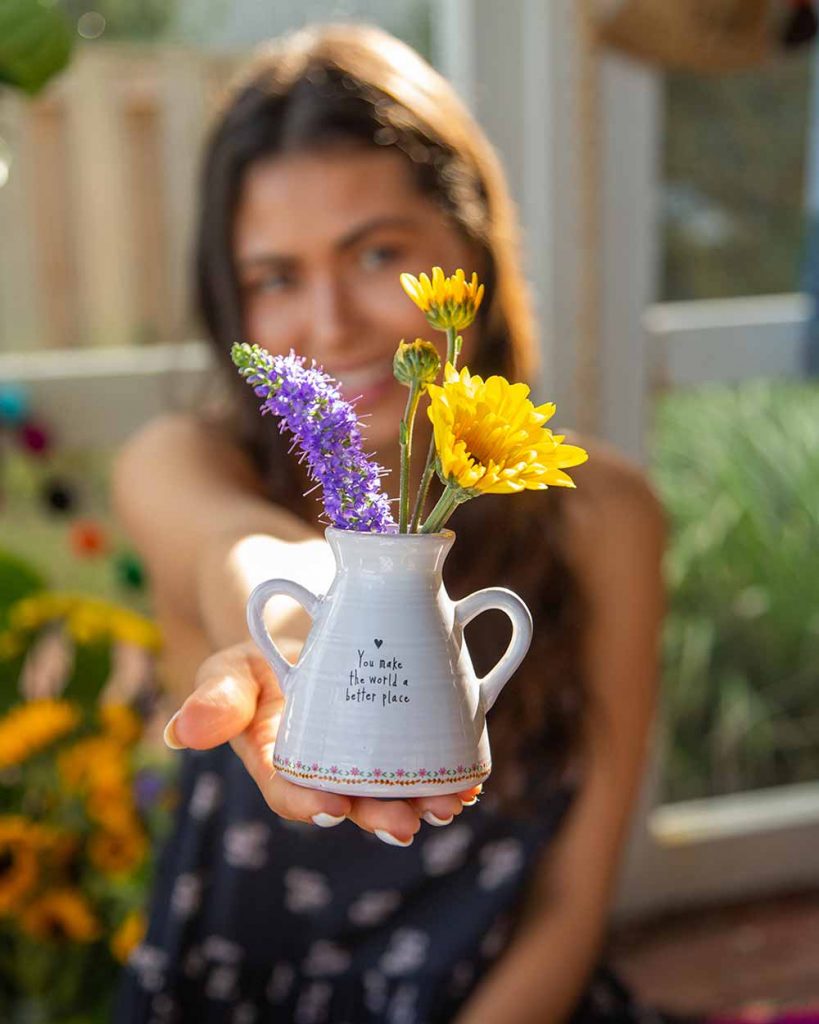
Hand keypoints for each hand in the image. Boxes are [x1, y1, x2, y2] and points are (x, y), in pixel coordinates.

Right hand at [163, 640, 480, 845]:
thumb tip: (183, 731)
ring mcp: (364, 756)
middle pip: (353, 800)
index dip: (309, 804)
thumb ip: (214, 697)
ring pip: (393, 787)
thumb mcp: (231, 668)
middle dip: (381, 815)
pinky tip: (471, 781)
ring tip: (452, 805)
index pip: (289, 793)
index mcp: (278, 764)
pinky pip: (422, 758)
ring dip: (424, 801)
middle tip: (407, 821)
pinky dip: (446, 770)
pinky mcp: (397, 735)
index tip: (331, 808)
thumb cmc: (260, 658)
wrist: (305, 629)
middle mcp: (325, 769)